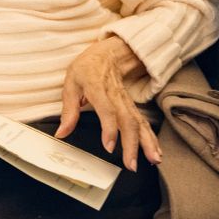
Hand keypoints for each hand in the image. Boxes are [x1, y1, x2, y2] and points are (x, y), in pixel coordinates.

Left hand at [56, 37, 161, 171]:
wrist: (108, 54)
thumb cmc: (87, 69)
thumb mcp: (71, 84)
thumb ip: (68, 110)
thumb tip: (61, 133)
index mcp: (98, 89)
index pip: (107, 110)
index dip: (109, 129)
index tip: (109, 147)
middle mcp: (116, 97)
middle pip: (127, 121)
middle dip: (132, 144)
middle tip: (130, 164)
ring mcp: (127, 102)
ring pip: (139, 123)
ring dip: (147, 143)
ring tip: (153, 161)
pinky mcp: (132, 107)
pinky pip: (143, 123)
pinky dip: (151, 138)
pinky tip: (156, 152)